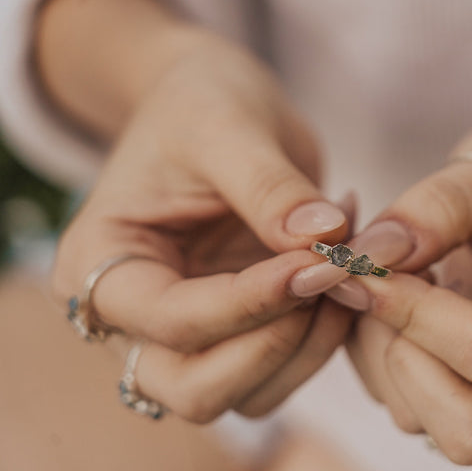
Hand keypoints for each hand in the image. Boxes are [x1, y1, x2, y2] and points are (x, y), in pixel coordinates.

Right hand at [51, 37, 352, 421]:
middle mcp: (134, 320)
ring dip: (311, 344)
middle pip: (198, 389)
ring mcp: (188, 335)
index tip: (320, 263)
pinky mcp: (237, 332)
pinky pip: (282, 369)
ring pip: (250, 393)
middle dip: (278, 343)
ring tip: (345, 260)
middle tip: (333, 274)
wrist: (213, 104)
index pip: (171, 320)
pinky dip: (325, 335)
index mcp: (98, 265)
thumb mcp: (225, 126)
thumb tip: (325, 241)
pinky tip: (341, 270)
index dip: (252, 302)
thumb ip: (269, 186)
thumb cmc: (200, 104)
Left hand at [337, 119, 471, 463]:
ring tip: (394, 282)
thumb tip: (373, 256)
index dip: (411, 313)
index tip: (364, 263)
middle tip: (383, 283)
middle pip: (469, 429)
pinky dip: (378, 361)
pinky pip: (411, 408)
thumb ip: (443, 202)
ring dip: (380, 355)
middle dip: (397, 355)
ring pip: (426, 423)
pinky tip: (397, 304)